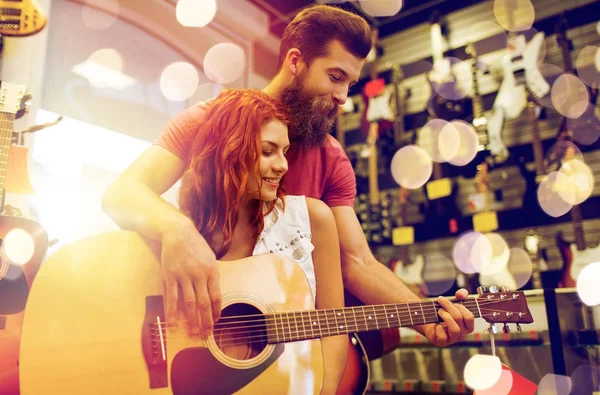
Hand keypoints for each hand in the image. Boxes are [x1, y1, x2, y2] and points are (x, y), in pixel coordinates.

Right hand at [161, 219, 220, 335]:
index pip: (216, 296)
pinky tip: (173, 322)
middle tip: (206, 334)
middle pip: (204, 303)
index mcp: (212, 271)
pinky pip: (172, 297)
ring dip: (191, 320)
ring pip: (189, 303)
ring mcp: (184, 276)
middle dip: (206, 321)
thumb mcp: (210, 258)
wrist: (178, 232)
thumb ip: (212, 276)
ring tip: (192, 332)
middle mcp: (199, 275)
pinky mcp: (170, 276)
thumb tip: (215, 294)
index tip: (216, 322)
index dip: (216, 312)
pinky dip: (172, 311)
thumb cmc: (196, 246)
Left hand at [420, 289, 474, 346]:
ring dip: (446, 316)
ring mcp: (452, 339)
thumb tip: (461, 295)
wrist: (428, 318)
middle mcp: (462, 334)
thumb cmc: (444, 311)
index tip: (454, 301)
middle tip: (441, 301)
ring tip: (439, 311)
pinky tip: (436, 324)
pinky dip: (439, 328)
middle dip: (449, 307)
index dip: (462, 307)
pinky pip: (443, 337)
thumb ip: (462, 294)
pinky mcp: (442, 342)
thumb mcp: (454, 301)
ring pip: (455, 329)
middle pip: (459, 319)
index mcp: (467, 326)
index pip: (469, 317)